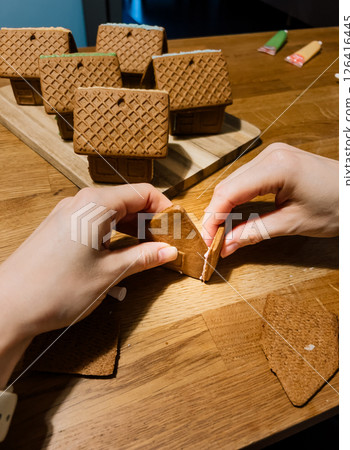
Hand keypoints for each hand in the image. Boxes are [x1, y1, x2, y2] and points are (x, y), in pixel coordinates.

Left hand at [0, 184, 176, 387]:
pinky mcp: (61, 228)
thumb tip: (168, 251)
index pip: (143, 192)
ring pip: (112, 211)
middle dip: (151, 219)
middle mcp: (81, 202)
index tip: (177, 228)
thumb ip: (143, 257)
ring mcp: (68, 214)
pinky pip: (96, 221)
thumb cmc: (56, 289)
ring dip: (133, 227)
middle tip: (167, 242)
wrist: (8, 308)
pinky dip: (115, 232)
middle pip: (128, 200)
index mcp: (95, 204)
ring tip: (148, 249)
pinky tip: (123, 251)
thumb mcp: (110, 274)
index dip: (165, 209)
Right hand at [203, 143, 338, 256]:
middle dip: (215, 214)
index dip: (213, 218)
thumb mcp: (293, 223)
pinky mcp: (274, 160)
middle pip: (227, 186)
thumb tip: (226, 246)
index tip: (207, 241)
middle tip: (211, 241)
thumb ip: (255, 233)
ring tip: (219, 231)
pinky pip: (245, 179)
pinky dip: (236, 198)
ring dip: (223, 207)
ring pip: (233, 182)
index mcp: (277, 166)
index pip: (229, 192)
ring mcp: (272, 154)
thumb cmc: (337, 206)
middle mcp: (270, 154)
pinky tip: (232, 214)